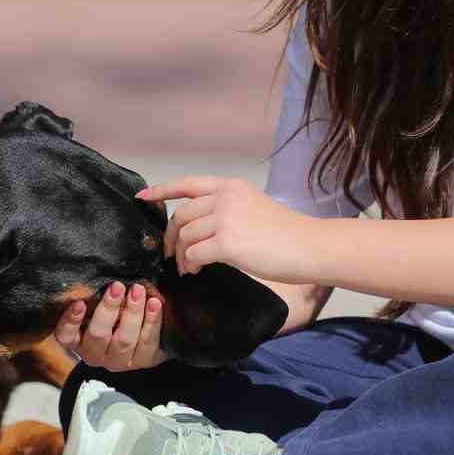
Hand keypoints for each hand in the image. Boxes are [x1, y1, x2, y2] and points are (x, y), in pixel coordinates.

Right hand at [53, 281, 167, 371]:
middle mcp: (96, 354)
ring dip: (132, 313)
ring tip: (138, 291)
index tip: (79, 302)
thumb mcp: (98, 307)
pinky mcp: (143, 360)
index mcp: (79, 341)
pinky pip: (147, 341)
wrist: (144, 341)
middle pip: (98, 335)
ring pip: (124, 339)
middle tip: (117, 287)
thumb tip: (101, 270)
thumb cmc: (113, 315)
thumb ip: (95, 296)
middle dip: (108, 309)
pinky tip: (154, 303)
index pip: (66, 335)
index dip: (70, 321)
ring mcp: (120, 360)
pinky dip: (152, 321)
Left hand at [137, 175, 319, 283]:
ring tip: (189, 268)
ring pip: (185, 236)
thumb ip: (227, 210)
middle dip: (171, 237)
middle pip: (181, 216)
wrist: (310, 246)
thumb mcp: (254, 207)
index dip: (162, 190)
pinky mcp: (227, 243)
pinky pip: (193, 254)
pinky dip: (190, 265)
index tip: (143, 196)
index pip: (189, 183)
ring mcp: (226, 219)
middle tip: (172, 255)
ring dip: (181, 256)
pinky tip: (197, 271)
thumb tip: (199, 229)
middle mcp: (226, 198)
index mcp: (232, 186)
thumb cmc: (288, 234)